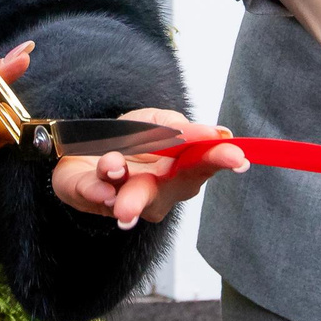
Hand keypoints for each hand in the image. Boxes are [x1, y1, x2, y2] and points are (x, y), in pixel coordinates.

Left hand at [50, 112, 248, 228]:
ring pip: (131, 197)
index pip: (202, 163)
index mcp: (177, 170)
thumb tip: (216, 133)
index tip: (237, 156)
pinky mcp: (88, 194)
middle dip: (179, 184)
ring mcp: (123, 195)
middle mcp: (155, 190)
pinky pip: (92, 194)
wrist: (83, 145)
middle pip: (167, 192)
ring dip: (128, 191)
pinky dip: (96, 190)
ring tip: (116, 166)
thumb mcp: (157, 122)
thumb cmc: (129, 140)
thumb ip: (180, 128)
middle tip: (165, 182)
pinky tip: (102, 190)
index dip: (220, 159)